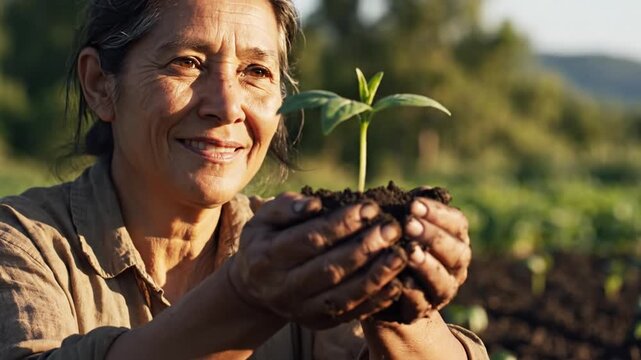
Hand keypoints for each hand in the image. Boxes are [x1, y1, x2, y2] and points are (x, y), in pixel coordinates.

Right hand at [227, 192, 407, 328]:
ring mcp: (301, 310)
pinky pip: (352, 313)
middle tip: (392, 228)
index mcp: (268, 258)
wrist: (255, 286)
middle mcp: (283, 288)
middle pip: (330, 269)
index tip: (370, 208)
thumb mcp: (265, 218)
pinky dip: (377, 300)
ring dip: (376, 276)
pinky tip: (397, 281)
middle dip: (365, 248)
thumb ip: (287, 207)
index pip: (310, 240)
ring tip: (401, 254)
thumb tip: (315, 204)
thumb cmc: (267, 240)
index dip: (342, 224)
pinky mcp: (319, 323)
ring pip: (344, 296)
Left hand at [396, 196, 471, 321]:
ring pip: (443, 281)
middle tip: (409, 225)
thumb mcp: (402, 221)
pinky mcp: (422, 312)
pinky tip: (399, 280)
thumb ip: (414, 207)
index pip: (457, 224)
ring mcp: (441, 292)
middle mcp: (455, 267)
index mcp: (455, 240)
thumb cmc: (395, 242)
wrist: (380, 284)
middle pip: (456, 252)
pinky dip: (411, 293)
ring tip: (409, 252)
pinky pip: (420, 304)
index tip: (414, 204)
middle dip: (433, 237)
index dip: (438, 214)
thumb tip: (426, 190)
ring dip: (427, 265)